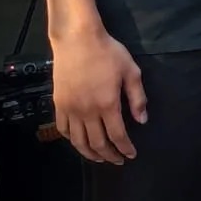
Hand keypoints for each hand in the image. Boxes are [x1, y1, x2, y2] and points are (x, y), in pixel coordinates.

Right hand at [50, 26, 146, 163]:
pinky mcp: (59, 104)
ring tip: (99, 158)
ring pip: (78, 141)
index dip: (125, 148)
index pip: (117, 135)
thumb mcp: (131, 71)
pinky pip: (63, 129)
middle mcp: (87, 111)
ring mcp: (70, 109)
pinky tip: (79, 142)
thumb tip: (142, 120)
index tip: (131, 155)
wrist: (77, 40)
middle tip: (117, 160)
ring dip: (89, 153)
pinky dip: (71, 140)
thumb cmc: (108, 52)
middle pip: (97, 142)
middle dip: (109, 155)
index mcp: (107, 104)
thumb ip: (137, 98)